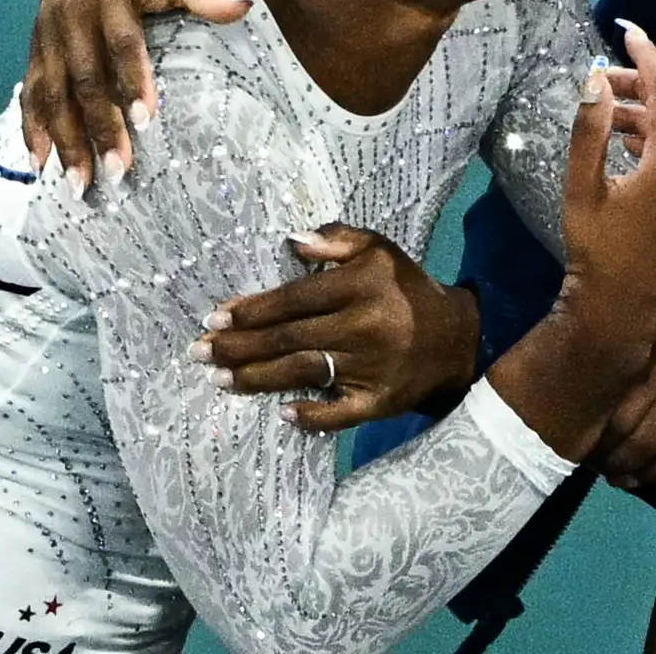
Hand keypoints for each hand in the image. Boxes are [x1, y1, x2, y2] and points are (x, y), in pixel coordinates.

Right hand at [23, 0, 248, 192]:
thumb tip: (241, 8)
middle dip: (98, 126)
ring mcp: (48, 30)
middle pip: (83, 76)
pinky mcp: (36, 43)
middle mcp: (72, 12)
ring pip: (52, 90)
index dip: (131, 80)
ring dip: (63, 138)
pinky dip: (32, 125)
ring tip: (78, 182)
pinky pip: (30, 88)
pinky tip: (40, 161)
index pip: (121, 41)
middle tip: (116, 172)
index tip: (145, 120)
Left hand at [192, 224, 481, 433]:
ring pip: (303, 372)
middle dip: (239, 346)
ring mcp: (371, 368)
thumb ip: (338, 239)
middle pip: (289, 338)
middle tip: (199, 352)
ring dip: (257, 378)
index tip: (215, 316)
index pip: (296, 299)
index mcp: (361, 287)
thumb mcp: (380, 250)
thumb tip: (292, 240)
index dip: (254, 309)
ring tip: (219, 380)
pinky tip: (282, 414)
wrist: (456, 338)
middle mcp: (363, 327)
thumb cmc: (405, 289)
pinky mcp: (379, 401)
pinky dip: (312, 415)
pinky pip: (340, 413)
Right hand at [555, 23, 655, 353]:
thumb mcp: (583, 188)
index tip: (629, 33)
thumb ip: (591, 130)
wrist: (621, 314)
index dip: (649, 59)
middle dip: (648, 88)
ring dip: (654, 120)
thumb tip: (596, 80)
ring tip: (614, 115)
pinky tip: (635, 151)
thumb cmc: (595, 250)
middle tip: (610, 78)